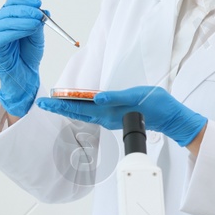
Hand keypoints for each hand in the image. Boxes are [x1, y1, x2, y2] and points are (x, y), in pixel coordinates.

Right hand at [0, 0, 45, 116]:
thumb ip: (38, 23)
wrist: (25, 74)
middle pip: (8, 9)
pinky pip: (2, 35)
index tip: (38, 3)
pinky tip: (28, 31)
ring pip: (5, 20)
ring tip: (36, 24)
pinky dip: (16, 31)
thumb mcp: (37, 35)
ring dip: (23, 20)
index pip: (13, 1)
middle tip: (39, 14)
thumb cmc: (28, 54)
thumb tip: (45, 12)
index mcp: (8, 16)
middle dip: (26, 10)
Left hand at [37, 86, 207, 146]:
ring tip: (55, 101)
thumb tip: (97, 98)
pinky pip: (93, 111)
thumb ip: (116, 98)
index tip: (45, 101)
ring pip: (83, 112)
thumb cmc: (157, 106)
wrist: (172, 118)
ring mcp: (110, 117)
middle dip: (58, 106)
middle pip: (77, 111)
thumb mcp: (137, 97)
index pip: (78, 108)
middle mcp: (106, 117)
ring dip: (68, 106)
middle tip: (42, 102)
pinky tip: (77, 103)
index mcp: (108, 113)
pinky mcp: (116, 114)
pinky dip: (81, 106)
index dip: (60, 104)